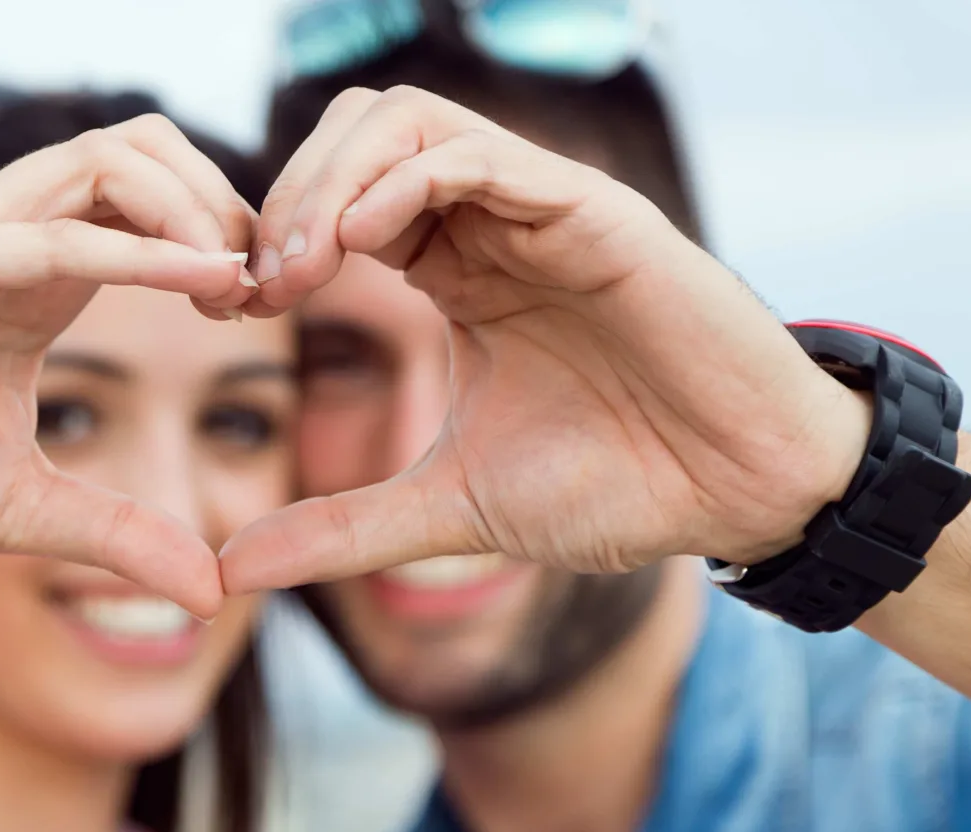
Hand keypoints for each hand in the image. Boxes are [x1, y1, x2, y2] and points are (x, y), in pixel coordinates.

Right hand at [0, 115, 257, 614]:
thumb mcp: (22, 508)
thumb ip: (117, 537)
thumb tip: (212, 594)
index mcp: (48, 270)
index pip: (161, 201)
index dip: (227, 237)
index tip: (263, 310)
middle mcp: (23, 231)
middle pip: (154, 147)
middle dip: (227, 199)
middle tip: (261, 286)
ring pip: (115, 158)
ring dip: (195, 206)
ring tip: (233, 282)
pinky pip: (59, 232)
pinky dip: (141, 249)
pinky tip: (204, 279)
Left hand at [220, 86, 870, 592]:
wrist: (737, 495)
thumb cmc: (616, 485)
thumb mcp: (449, 509)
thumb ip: (342, 529)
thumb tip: (234, 570)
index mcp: (454, 269)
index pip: (335, 198)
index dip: (270, 238)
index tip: (234, 311)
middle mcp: (489, 224)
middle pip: (354, 134)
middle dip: (284, 197)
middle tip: (251, 286)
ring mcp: (538, 210)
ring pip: (406, 121)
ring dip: (328, 180)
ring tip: (296, 268)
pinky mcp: (590, 212)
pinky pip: (478, 156)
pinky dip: (404, 180)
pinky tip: (359, 245)